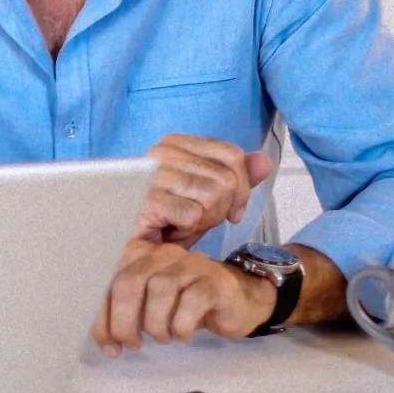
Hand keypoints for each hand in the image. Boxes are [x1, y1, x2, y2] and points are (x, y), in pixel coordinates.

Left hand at [92, 240, 276, 355]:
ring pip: (160, 289)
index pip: (109, 282)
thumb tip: (106, 343)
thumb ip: (124, 315)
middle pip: (129, 282)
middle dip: (124, 321)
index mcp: (140, 255)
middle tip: (132, 344)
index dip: (103, 317)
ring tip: (162, 338)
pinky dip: (182, 324)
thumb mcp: (149, 307)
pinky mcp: (215, 281)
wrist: (236, 300)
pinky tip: (183, 335)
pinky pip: (192, 300)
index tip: (108, 346)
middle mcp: (163, 253)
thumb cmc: (185, 305)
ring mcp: (191, 264)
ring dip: (156, 323)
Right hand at [138, 135, 274, 246]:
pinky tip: (169, 231)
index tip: (229, 211)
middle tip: (194, 220)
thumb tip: (264, 161)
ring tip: (180, 225)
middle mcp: (161, 152)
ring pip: (213, 196)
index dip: (240, 188)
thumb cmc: (166, 223)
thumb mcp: (208, 199)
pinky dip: (187, 231)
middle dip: (219, 210)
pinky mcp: (146, 199)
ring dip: (203, 221)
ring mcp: (151, 174)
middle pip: (226, 179)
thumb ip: (236, 178)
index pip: (232, 155)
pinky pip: (193, 214)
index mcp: (176, 143)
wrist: (129, 249)